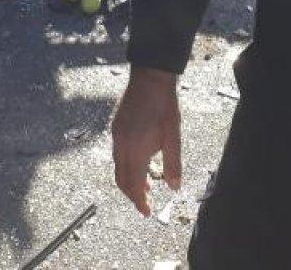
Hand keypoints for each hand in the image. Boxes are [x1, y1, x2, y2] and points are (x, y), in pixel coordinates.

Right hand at [112, 66, 180, 215]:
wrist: (149, 77)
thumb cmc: (164, 105)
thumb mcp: (173, 136)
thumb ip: (173, 164)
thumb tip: (174, 187)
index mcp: (136, 150)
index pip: (134, 184)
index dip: (139, 201)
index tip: (147, 212)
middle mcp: (122, 145)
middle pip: (122, 179)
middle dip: (132, 194)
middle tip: (145, 203)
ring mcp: (116, 135)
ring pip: (118, 167)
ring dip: (129, 180)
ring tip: (146, 185)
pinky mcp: (116, 126)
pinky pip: (117, 154)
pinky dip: (126, 166)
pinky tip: (139, 162)